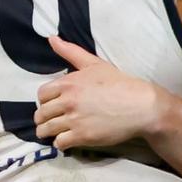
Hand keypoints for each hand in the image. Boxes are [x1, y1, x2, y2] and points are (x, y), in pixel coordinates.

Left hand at [35, 37, 172, 148]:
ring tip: (54, 132)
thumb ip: (71, 52)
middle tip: (53, 120)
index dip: (46, 100)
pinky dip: (61, 142)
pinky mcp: (82, 137)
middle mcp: (68, 101)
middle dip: (44, 118)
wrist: (140, 105)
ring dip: (47, 132)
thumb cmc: (119, 83)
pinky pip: (59, 143)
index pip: (42, 95)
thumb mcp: (95, 64)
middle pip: (41, 114)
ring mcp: (74, 120)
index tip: (53, 104)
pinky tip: (68, 139)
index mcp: (68, 83)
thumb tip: (51, 38)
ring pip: (45, 130)